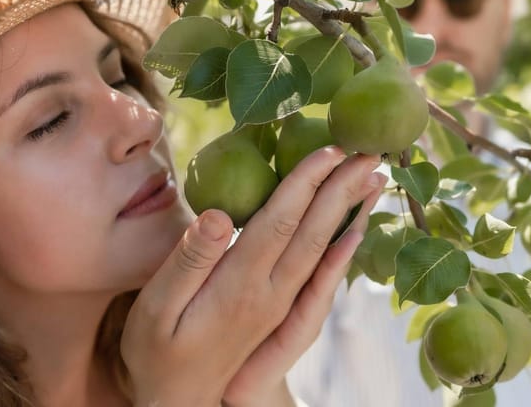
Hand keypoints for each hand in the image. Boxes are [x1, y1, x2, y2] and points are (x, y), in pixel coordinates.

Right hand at [120, 147, 385, 406]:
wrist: (178, 403)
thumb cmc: (156, 351)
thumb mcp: (156, 308)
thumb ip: (188, 261)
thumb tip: (217, 214)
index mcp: (239, 285)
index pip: (281, 222)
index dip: (306, 182)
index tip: (330, 149)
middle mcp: (270, 294)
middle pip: (313, 232)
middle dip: (342, 187)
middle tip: (370, 151)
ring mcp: (279, 305)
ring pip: (323, 251)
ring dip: (350, 211)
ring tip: (374, 179)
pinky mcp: (280, 313)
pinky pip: (320, 277)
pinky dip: (342, 251)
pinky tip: (356, 231)